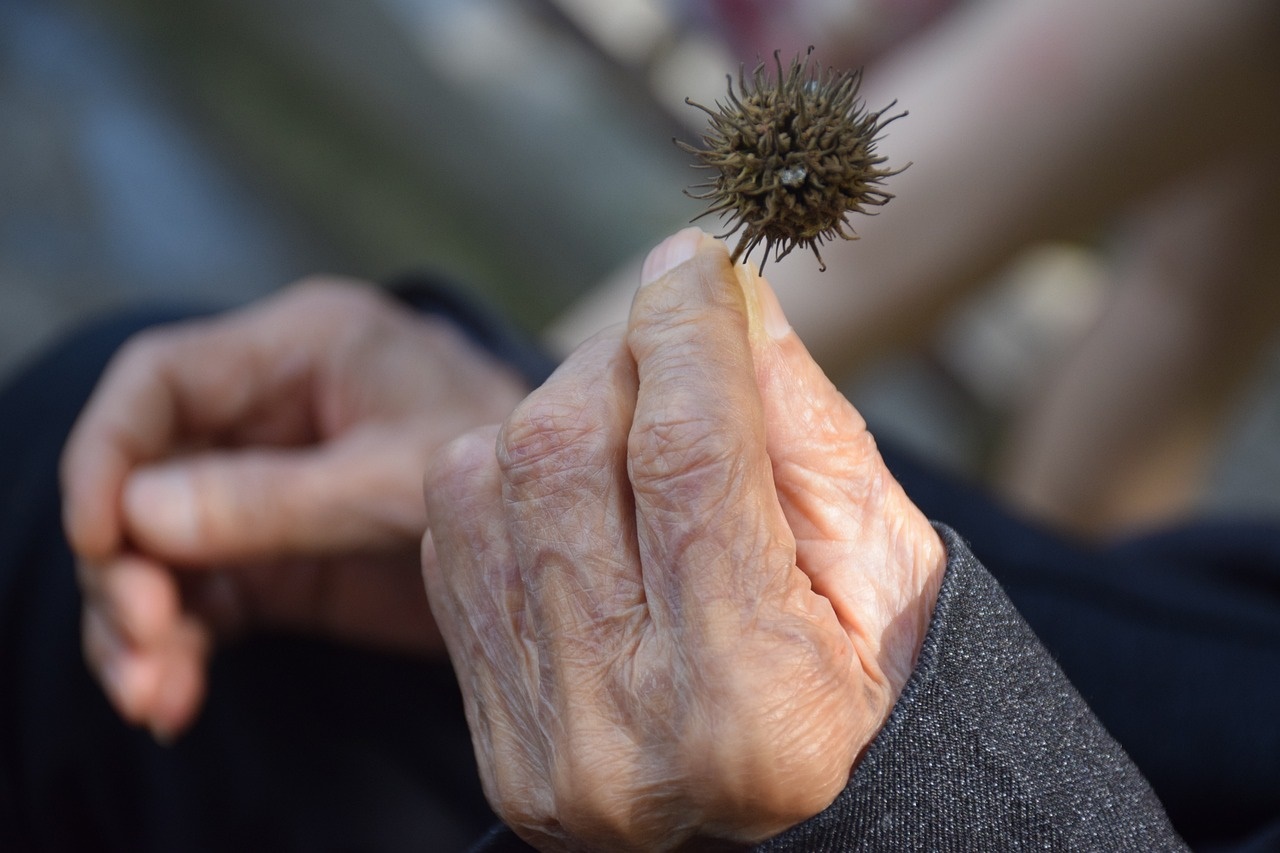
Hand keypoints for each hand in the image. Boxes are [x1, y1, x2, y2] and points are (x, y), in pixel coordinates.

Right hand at [61, 279, 527, 738]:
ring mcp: (270, 487)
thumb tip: (138, 514)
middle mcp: (270, 411)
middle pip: (143, 473)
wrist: (580, 526)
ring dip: (142, 622)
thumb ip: (278, 496)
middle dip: (125, 563)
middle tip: (142, 643)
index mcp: (302, 348)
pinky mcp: (282, 555)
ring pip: (160, 546)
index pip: (160, 379)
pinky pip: (204, 595)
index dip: (107, 453)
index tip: (102, 539)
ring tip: (155, 695)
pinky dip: (180, 648)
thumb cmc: (516, 464)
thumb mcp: (400, 476)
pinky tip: (173, 701)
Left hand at [423, 229, 945, 849]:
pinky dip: (511, 473)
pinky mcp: (492, 735)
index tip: (693, 260)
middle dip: (621, 358)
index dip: (687, 333)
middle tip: (676, 342)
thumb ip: (800, 423)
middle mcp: (619, 738)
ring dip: (561, 407)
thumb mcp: (883, 559)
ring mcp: (536, 743)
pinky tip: (582, 489)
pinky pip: (454, 535)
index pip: (689, 462)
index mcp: (752, 706)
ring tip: (636, 424)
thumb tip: (717, 289)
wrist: (802, 824)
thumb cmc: (873, 682)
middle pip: (565, 455)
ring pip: (488, 478)